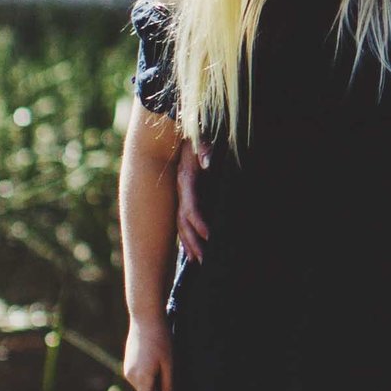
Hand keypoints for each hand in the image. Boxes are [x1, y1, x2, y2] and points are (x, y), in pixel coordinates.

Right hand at [122, 320, 173, 390]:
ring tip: (169, 368)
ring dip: (157, 386)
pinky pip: (140, 378)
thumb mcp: (169, 363)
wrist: (145, 317)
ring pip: (144, 387)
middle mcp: (131, 377)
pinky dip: (151, 378)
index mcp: (141, 378)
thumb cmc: (161, 339)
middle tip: (176, 386)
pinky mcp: (129, 363)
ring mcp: (128, 369)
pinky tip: (160, 362)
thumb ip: (169, 385)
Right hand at [176, 143, 210, 265]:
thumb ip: (204, 149)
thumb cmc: (196, 135)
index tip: (210, 236)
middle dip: (193, 241)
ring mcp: (181, 194)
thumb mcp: (200, 139)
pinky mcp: (186, 196)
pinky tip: (192, 251)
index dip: (199, 222)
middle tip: (204, 260)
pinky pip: (184, 220)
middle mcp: (180, 191)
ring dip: (189, 243)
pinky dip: (188, 236)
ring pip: (181, 224)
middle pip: (183, 222)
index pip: (190, 207)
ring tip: (197, 261)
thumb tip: (208, 161)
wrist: (180, 129)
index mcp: (185, 180)